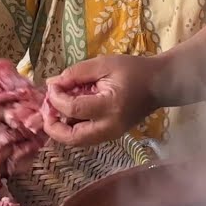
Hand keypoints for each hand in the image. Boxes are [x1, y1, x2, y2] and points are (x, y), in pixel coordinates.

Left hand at [43, 55, 160, 146]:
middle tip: (46, 109)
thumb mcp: (104, 64)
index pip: (73, 110)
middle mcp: (110, 127)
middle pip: (72, 138)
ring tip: (56, 109)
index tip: (52, 85)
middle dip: (53, 126)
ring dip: (61, 129)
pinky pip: (85, 137)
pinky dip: (72, 128)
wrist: (159, 84)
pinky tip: (70, 112)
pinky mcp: (111, 135)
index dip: (56, 99)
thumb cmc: (134, 70)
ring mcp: (111, 135)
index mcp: (110, 107)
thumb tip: (52, 83)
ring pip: (77, 142)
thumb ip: (77, 73)